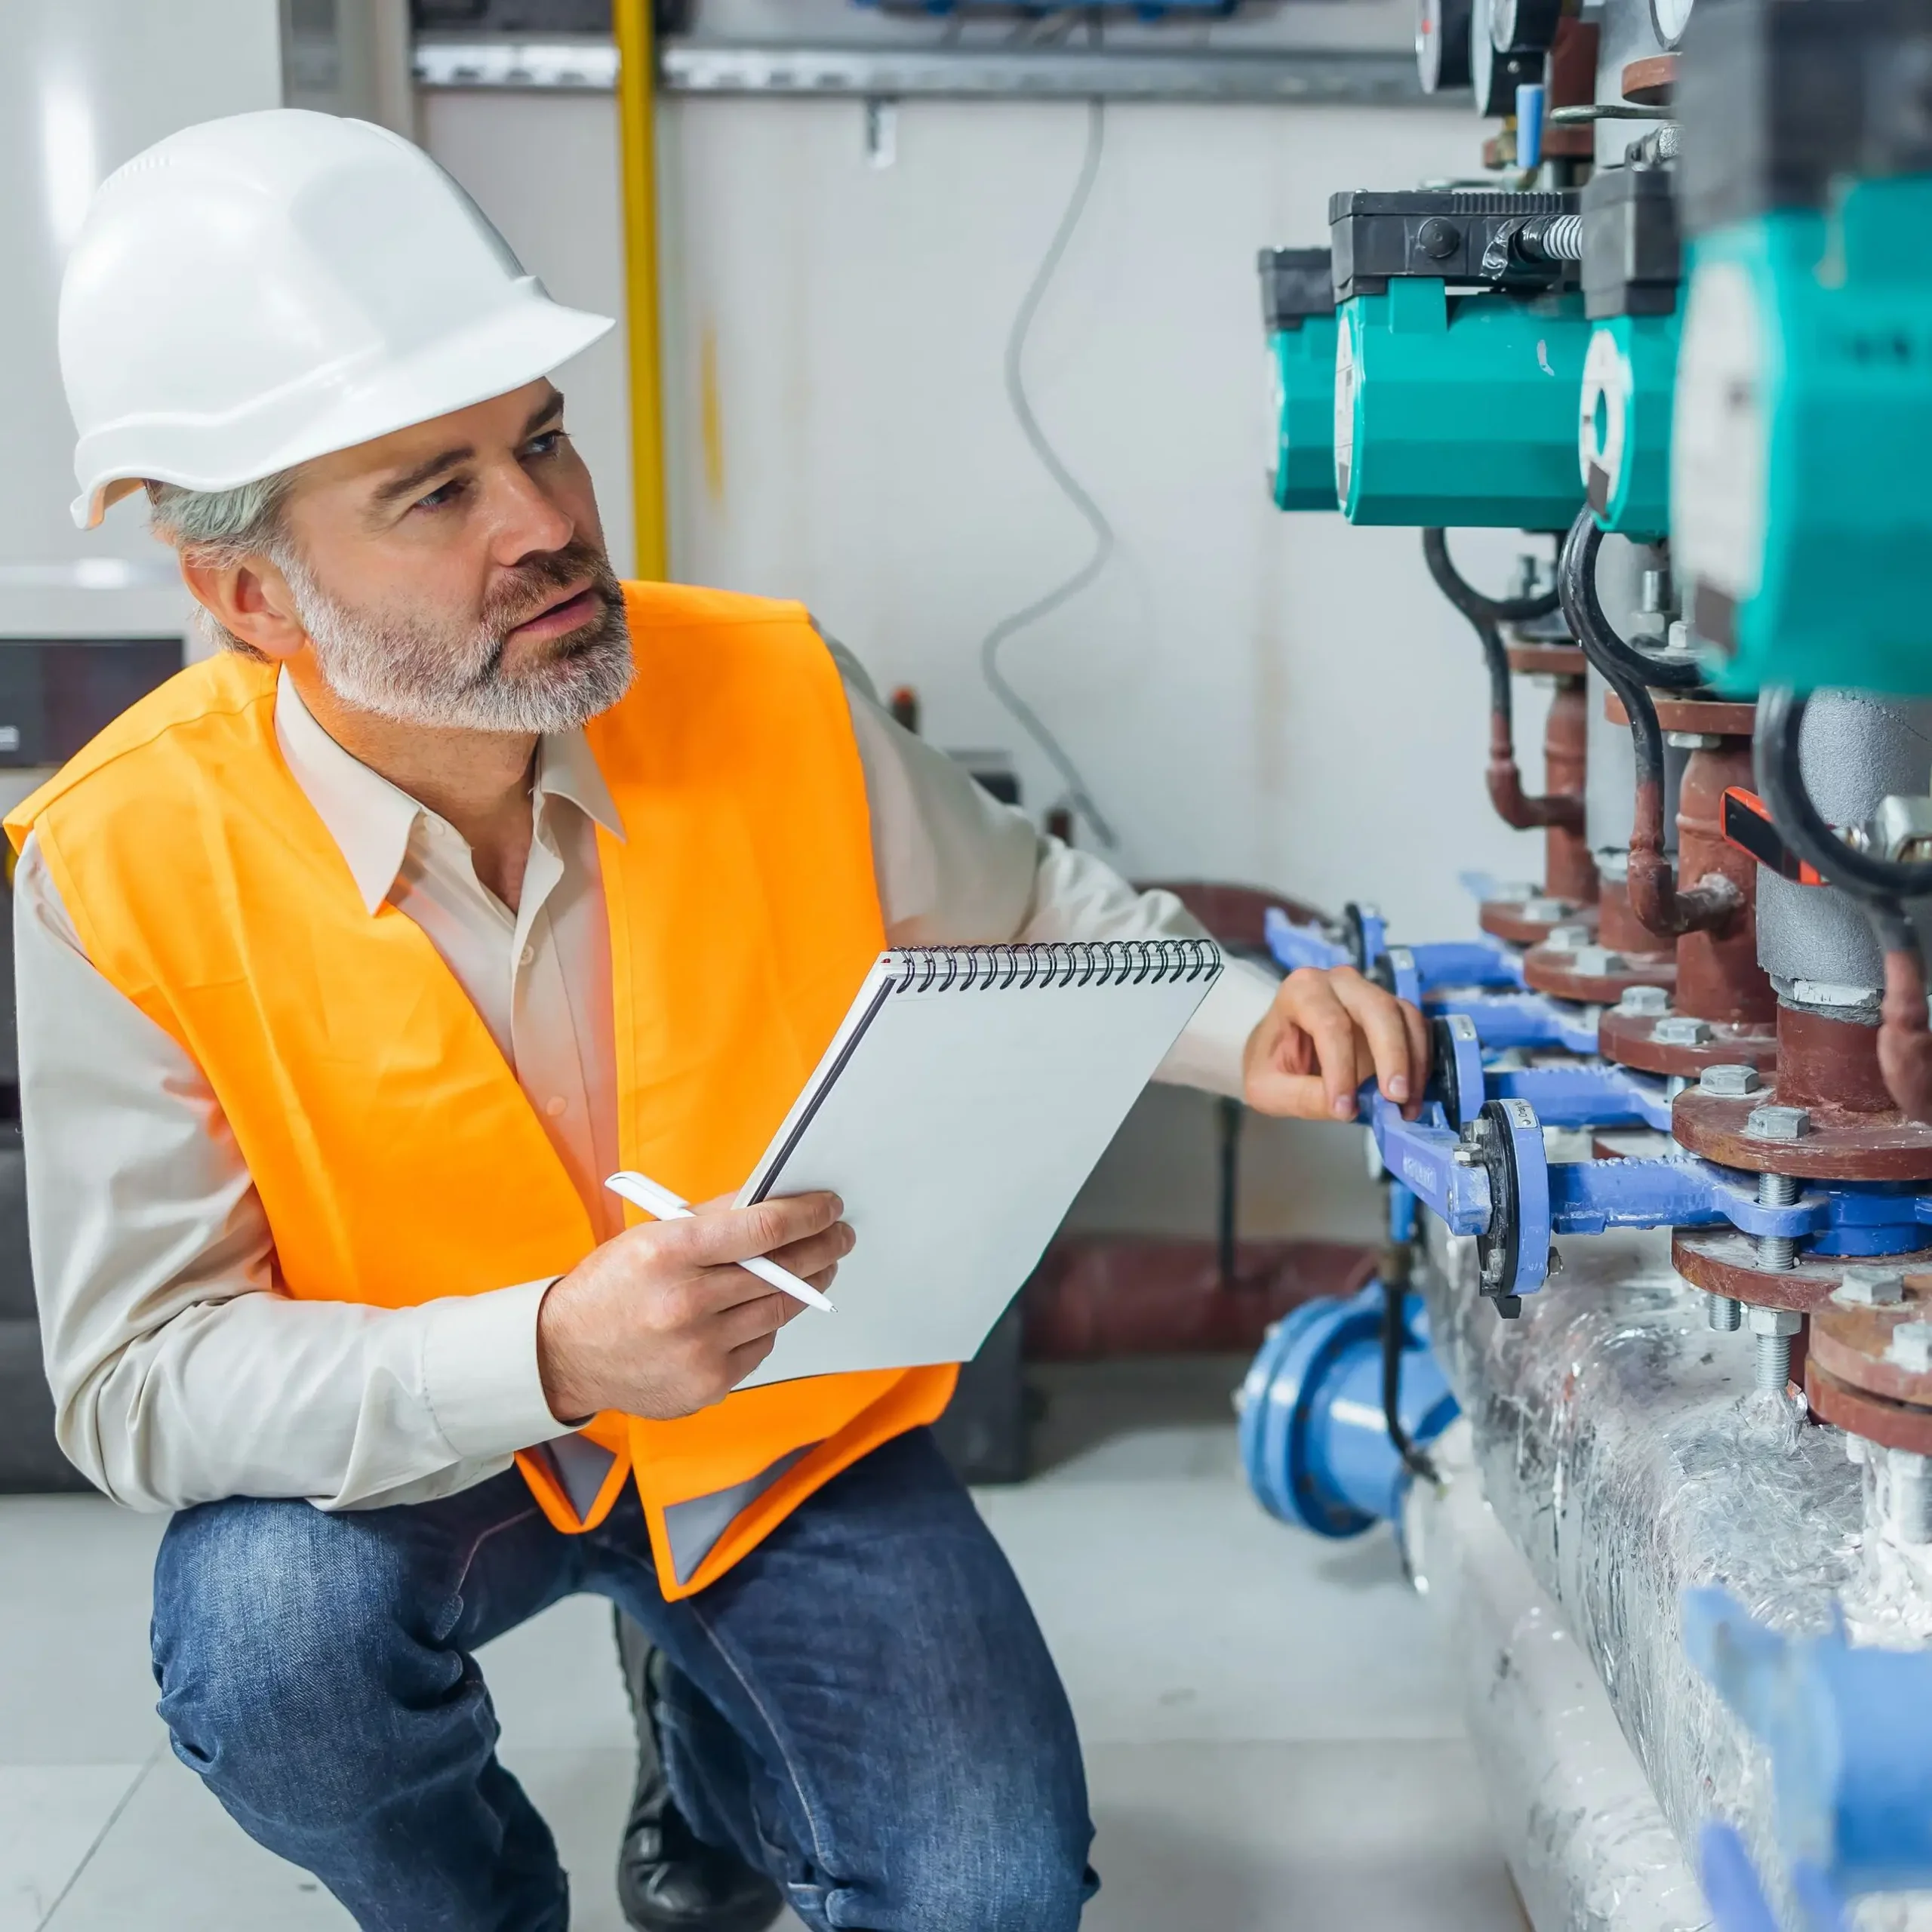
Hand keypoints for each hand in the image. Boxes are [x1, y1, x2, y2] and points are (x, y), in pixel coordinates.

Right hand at [536, 1192, 851, 1421]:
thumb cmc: (614, 1285)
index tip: (829, 1207)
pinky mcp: (708, 1385)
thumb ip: (715, 1217)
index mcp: (669, 1252)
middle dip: (822, 1248)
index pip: (762, 1229)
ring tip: (818, 1268)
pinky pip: (760, 1346)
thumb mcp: (652, 1234)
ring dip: (806, 1286)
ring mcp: (698, 1350)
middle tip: (840, 1236)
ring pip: (779, 1311)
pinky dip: (767, 1325)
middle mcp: (685, 1303)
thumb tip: (776, 1199)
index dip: (807, 1215)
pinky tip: (762, 1310)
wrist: (567, 1353)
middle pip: (782, 1272)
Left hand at [1241, 965, 1427, 1122]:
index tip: (1344, 1109)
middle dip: (1391, 1055)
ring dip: (1413, 1061)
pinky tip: (1413, 1096)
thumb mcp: (1268, 1088)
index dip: (1341, 1068)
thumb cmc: (1270, 1064)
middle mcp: (1339, 982)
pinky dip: (1421, 1062)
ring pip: (1404, 1016)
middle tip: (1395, 1098)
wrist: (1280, 1053)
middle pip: (1377, 1009)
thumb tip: (1347, 1107)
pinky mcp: (1391, 1011)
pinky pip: (1417, 1028)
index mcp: (1301, 990)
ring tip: (1407, 1105)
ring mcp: (1369, 992)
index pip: (1329, 1024)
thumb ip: (1302, 1096)